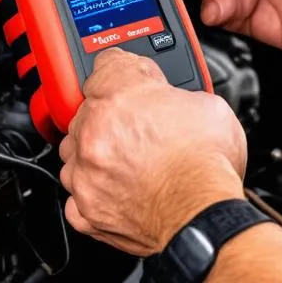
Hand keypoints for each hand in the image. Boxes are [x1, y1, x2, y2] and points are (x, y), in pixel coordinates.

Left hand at [59, 48, 246, 255]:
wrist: (204, 217)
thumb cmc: (208, 166)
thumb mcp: (206, 105)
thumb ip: (177, 95)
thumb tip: (177, 100)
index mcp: (121, 96)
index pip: (106, 65)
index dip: (124, 71)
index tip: (130, 78)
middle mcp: (95, 132)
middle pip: (86, 111)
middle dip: (110, 117)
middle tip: (138, 127)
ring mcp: (86, 173)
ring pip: (73, 153)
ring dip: (93, 154)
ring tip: (124, 160)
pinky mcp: (87, 210)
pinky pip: (75, 197)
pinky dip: (91, 194)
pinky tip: (113, 190)